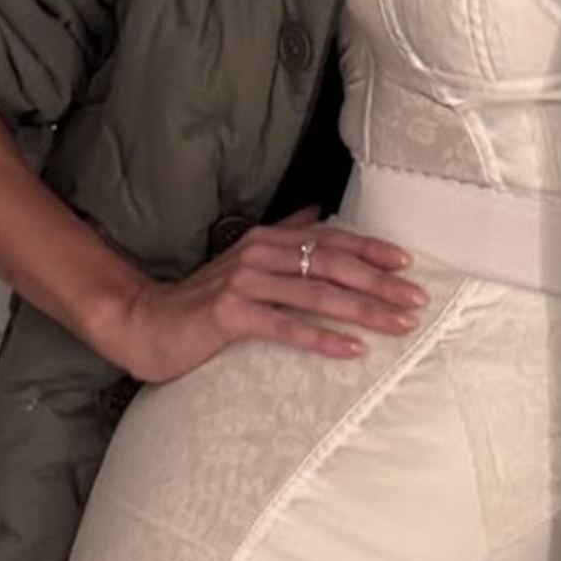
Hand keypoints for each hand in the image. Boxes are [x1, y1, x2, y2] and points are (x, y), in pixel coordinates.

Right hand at [105, 207, 428, 383]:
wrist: (145, 322)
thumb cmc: (202, 299)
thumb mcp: (246, 261)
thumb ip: (283, 236)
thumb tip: (316, 212)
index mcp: (269, 239)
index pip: (331, 240)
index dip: (371, 249)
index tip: (407, 263)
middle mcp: (261, 253)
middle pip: (332, 264)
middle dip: (379, 282)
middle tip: (415, 300)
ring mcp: (246, 281)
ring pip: (317, 293)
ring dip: (363, 309)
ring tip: (396, 325)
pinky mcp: (231, 313)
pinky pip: (286, 326)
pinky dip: (321, 338)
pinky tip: (350, 349)